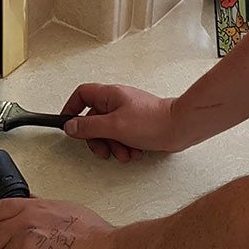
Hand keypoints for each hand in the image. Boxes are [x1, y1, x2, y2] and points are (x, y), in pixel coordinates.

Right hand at [60, 83, 184, 161]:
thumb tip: (70, 126)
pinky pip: (122, 137)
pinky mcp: (137, 125)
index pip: (82, 95)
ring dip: (113, 146)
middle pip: (93, 119)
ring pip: (108, 131)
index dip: (72, 108)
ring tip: (124, 154)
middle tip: (103, 151)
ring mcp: (127, 113)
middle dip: (97, 139)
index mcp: (109, 95)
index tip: (69, 125)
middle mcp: (117, 102)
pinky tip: (134, 152)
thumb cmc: (152, 122)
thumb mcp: (113, 126)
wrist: (180, 128)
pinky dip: (125, 147)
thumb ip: (89, 127)